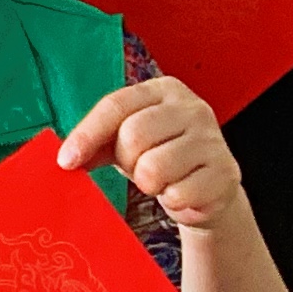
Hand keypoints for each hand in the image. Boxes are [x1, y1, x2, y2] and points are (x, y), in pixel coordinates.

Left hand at [59, 77, 245, 232]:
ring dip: (149, 184)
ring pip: (154, 168)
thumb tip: (67, 158)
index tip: (66, 161)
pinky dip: (172, 201)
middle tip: (137, 170)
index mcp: (163, 90)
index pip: (116, 105)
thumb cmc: (162, 157)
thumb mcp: (128, 141)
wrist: (210, 188)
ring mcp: (213, 139)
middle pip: (133, 135)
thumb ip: (98, 142)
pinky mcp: (226, 172)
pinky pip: (179, 194)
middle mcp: (192, 107)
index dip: (87, 133)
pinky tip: (182, 192)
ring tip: (162, 181)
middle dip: (126, 161)